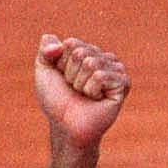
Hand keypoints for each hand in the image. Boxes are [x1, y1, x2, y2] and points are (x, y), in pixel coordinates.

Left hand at [35, 35, 127, 149]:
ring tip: (85, 95)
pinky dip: (91, 90)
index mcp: (88, 51)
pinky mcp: (123, 83)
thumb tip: (56, 41)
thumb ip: (45, 50)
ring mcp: (116, 69)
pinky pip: (100, 76)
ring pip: (91, 63)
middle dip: (71, 74)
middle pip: (81, 52)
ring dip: (80, 83)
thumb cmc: (57, 101)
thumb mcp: (44, 72)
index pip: (71, 43)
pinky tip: (96, 99)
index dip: (61, 64)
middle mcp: (104, 57)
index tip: (64, 79)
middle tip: (75, 89)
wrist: (66, 126)